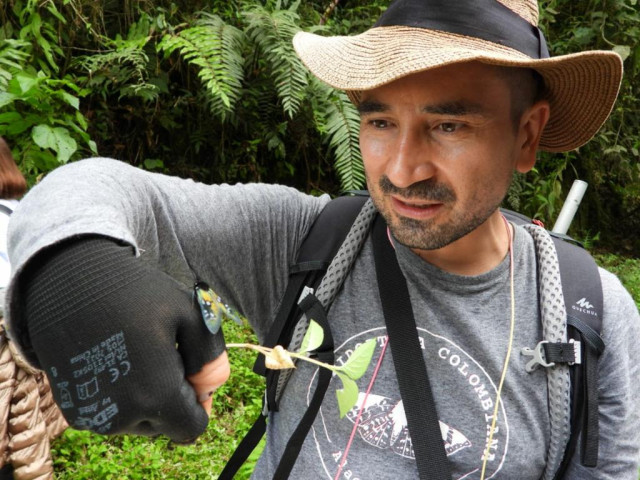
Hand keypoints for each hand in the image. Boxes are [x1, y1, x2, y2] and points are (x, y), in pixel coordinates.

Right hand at [21, 237, 226, 441]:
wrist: (68, 281)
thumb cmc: (135, 293)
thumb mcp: (189, 313)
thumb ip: (210, 355)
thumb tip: (212, 388)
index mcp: (157, 395)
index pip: (192, 428)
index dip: (200, 401)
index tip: (190, 370)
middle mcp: (123, 415)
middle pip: (165, 425)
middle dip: (173, 397)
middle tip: (163, 353)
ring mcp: (95, 414)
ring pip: (138, 421)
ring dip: (146, 397)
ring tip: (137, 353)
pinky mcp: (75, 408)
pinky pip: (112, 414)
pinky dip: (120, 395)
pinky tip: (116, 357)